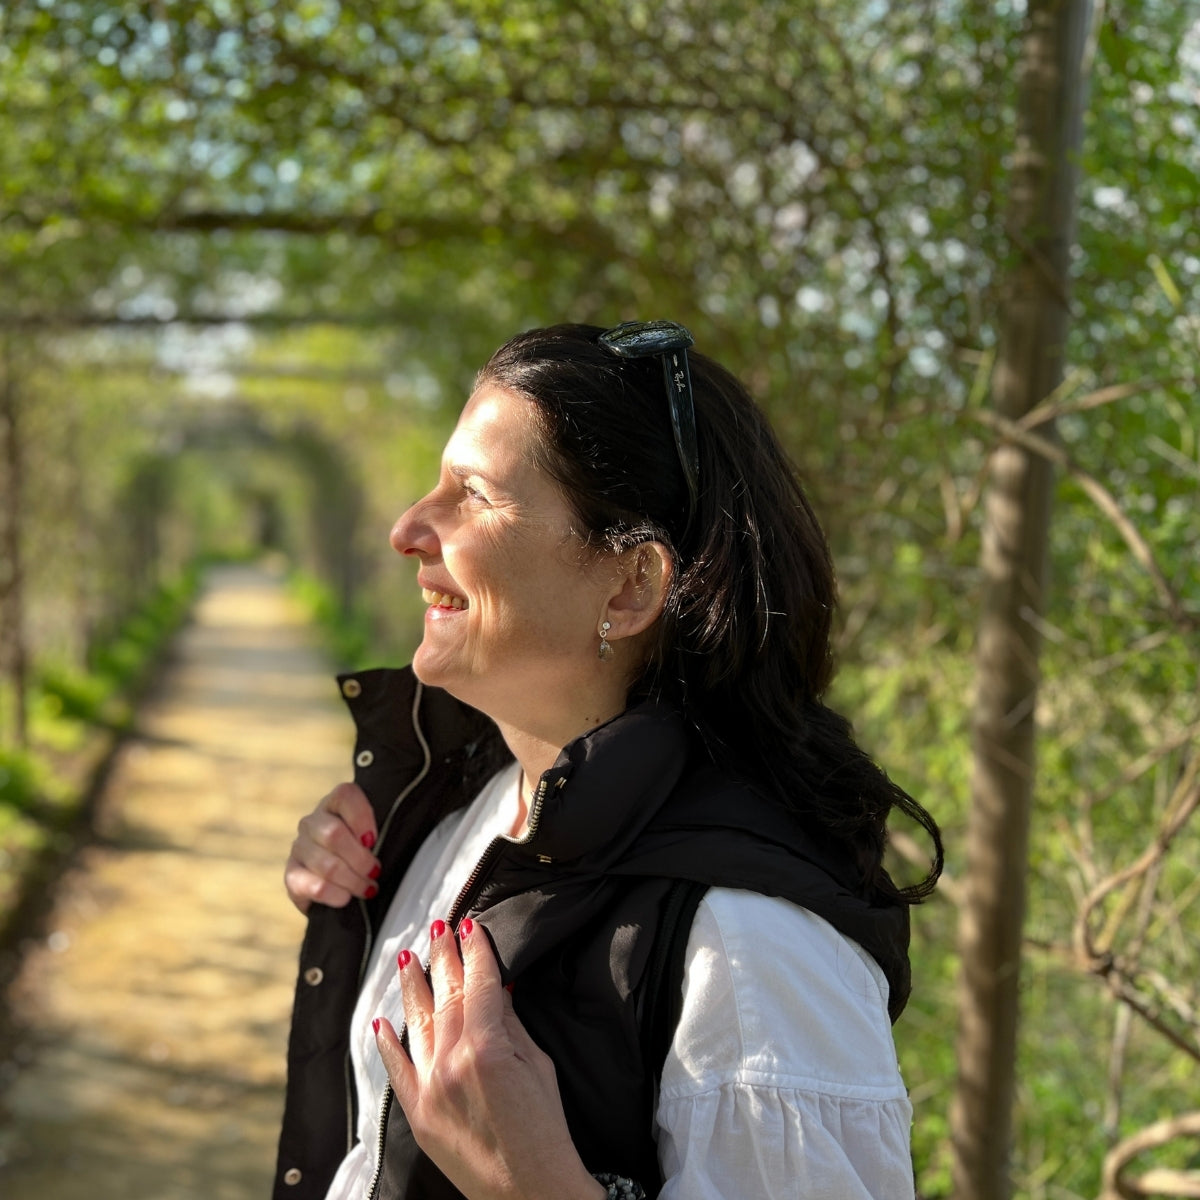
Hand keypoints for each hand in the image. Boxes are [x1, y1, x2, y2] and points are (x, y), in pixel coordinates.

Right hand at [284, 781, 379, 912]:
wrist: (338, 885)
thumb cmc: (366, 853)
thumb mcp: (376, 834)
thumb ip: (385, 826)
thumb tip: (398, 831)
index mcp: (335, 803)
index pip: (345, 796)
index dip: (362, 817)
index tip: (374, 840)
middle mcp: (312, 822)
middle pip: (334, 834)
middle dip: (360, 859)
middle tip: (375, 872)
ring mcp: (299, 847)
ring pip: (327, 864)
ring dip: (352, 880)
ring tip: (368, 889)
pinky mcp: (292, 875)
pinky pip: (313, 886)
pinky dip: (334, 894)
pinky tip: (346, 898)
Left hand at [374, 919, 604, 1199]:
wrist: (531, 1193)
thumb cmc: (547, 1130)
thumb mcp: (538, 1066)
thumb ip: (510, 1023)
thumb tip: (496, 987)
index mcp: (486, 1048)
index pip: (478, 984)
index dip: (475, 952)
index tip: (471, 926)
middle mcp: (451, 1064)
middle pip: (445, 996)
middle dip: (444, 958)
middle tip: (440, 928)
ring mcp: (429, 1090)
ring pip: (416, 1024)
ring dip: (413, 987)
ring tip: (409, 957)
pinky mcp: (417, 1115)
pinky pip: (396, 1070)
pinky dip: (388, 1043)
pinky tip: (383, 1020)